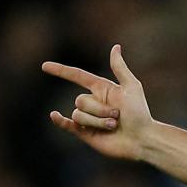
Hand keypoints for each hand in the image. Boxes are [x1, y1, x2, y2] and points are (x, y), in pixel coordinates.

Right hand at [42, 44, 152, 160]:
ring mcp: (89, 118)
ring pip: (78, 114)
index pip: (77, 76)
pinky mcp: (86, 133)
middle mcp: (94, 103)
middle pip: (80, 100)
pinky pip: (68, 125)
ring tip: (114, 126)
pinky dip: (60, 121)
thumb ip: (119, 68)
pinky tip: (54, 115)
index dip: (61, 71)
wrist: (142, 139)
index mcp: (102, 89)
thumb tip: (115, 47)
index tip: (44, 66)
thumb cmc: (141, 113)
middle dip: (100, 109)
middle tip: (118, 116)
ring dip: (98, 121)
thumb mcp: (132, 87)